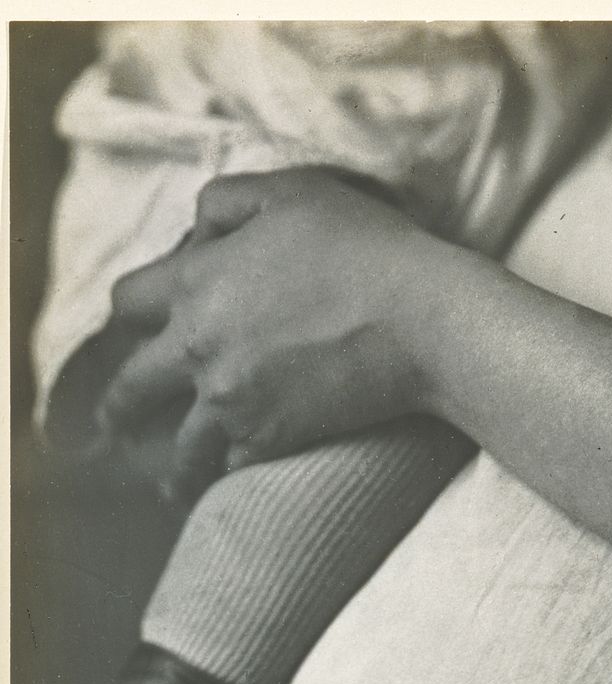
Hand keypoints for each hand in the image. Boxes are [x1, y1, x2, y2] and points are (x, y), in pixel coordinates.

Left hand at [99, 168, 444, 497]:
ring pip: (179, 446)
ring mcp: (232, 400)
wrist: (420, 320)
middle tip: (116, 425)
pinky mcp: (270, 438)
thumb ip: (227, 203)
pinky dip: (232, 471)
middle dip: (120, 408)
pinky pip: (232, 465)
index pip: (127, 302)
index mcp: (196, 283)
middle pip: (132, 387)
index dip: (130, 316)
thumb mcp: (291, 193)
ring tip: (172, 486)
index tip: (134, 333)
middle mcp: (199, 348)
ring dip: (173, 466)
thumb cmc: (364, 249)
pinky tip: (234, 478)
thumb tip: (194, 231)